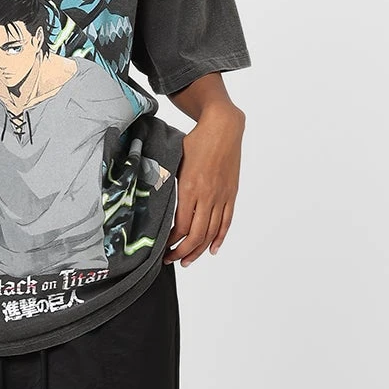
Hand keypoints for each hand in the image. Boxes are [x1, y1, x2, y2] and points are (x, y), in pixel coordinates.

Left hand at [166, 101, 243, 265]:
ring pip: (211, 232)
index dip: (172, 241)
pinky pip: (227, 221)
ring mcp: (221, 196)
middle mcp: (207, 195)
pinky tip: (212, 249)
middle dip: (182, 252)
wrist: (223, 128)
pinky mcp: (231, 194)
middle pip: (196, 235)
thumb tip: (157, 199)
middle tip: (171, 260)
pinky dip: (220, 238)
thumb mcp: (176, 161)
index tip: (162, 246)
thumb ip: (169, 182)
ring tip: (188, 260)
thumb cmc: (196, 141)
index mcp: (190, 187)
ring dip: (199, 250)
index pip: (181, 226)